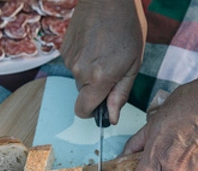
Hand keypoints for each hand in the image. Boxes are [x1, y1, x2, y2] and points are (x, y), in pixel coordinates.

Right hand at [61, 0, 145, 123]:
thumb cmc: (127, 27)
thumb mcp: (133, 64)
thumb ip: (121, 94)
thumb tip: (111, 117)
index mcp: (98, 78)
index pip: (83, 110)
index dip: (93, 111)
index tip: (103, 104)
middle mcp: (79, 71)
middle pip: (83, 94)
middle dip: (96, 88)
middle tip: (112, 67)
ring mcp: (69, 59)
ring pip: (78, 78)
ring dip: (90, 72)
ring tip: (104, 51)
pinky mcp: (64, 49)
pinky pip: (74, 64)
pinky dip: (83, 59)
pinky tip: (95, 44)